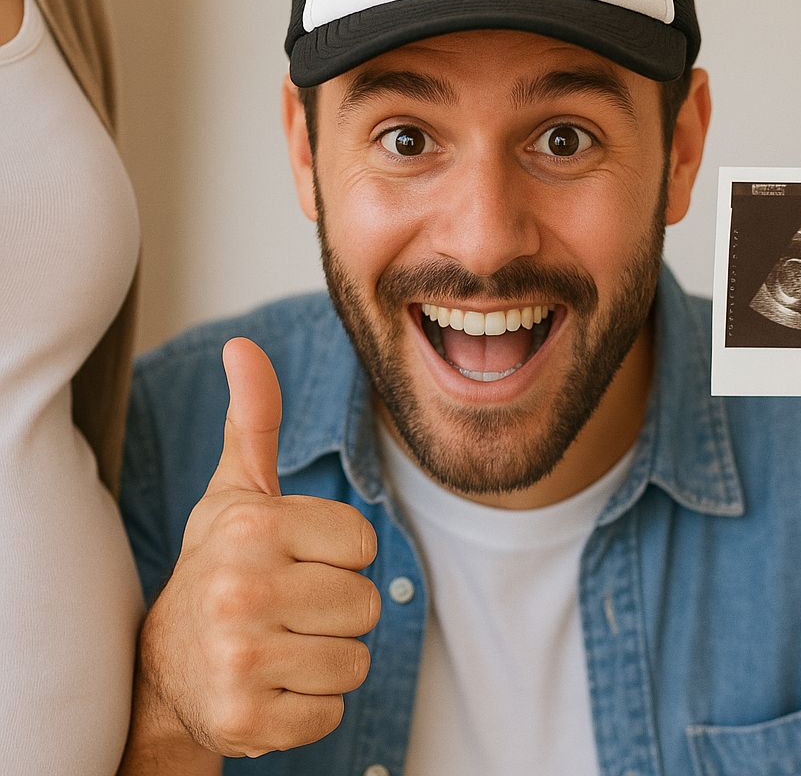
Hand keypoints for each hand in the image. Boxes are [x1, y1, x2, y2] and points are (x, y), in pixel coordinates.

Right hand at [136, 338, 380, 757]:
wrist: (168, 664)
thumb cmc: (221, 563)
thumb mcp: (237, 491)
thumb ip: (253, 420)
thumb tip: (243, 345)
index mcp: (251, 526)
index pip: (363, 544)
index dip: (337, 556)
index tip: (294, 561)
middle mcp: (239, 591)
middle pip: (366, 604)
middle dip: (337, 609)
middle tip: (287, 606)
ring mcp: (240, 660)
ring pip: (355, 661)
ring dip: (327, 657)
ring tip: (280, 643)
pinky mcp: (246, 722)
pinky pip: (332, 712)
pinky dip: (310, 705)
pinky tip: (271, 684)